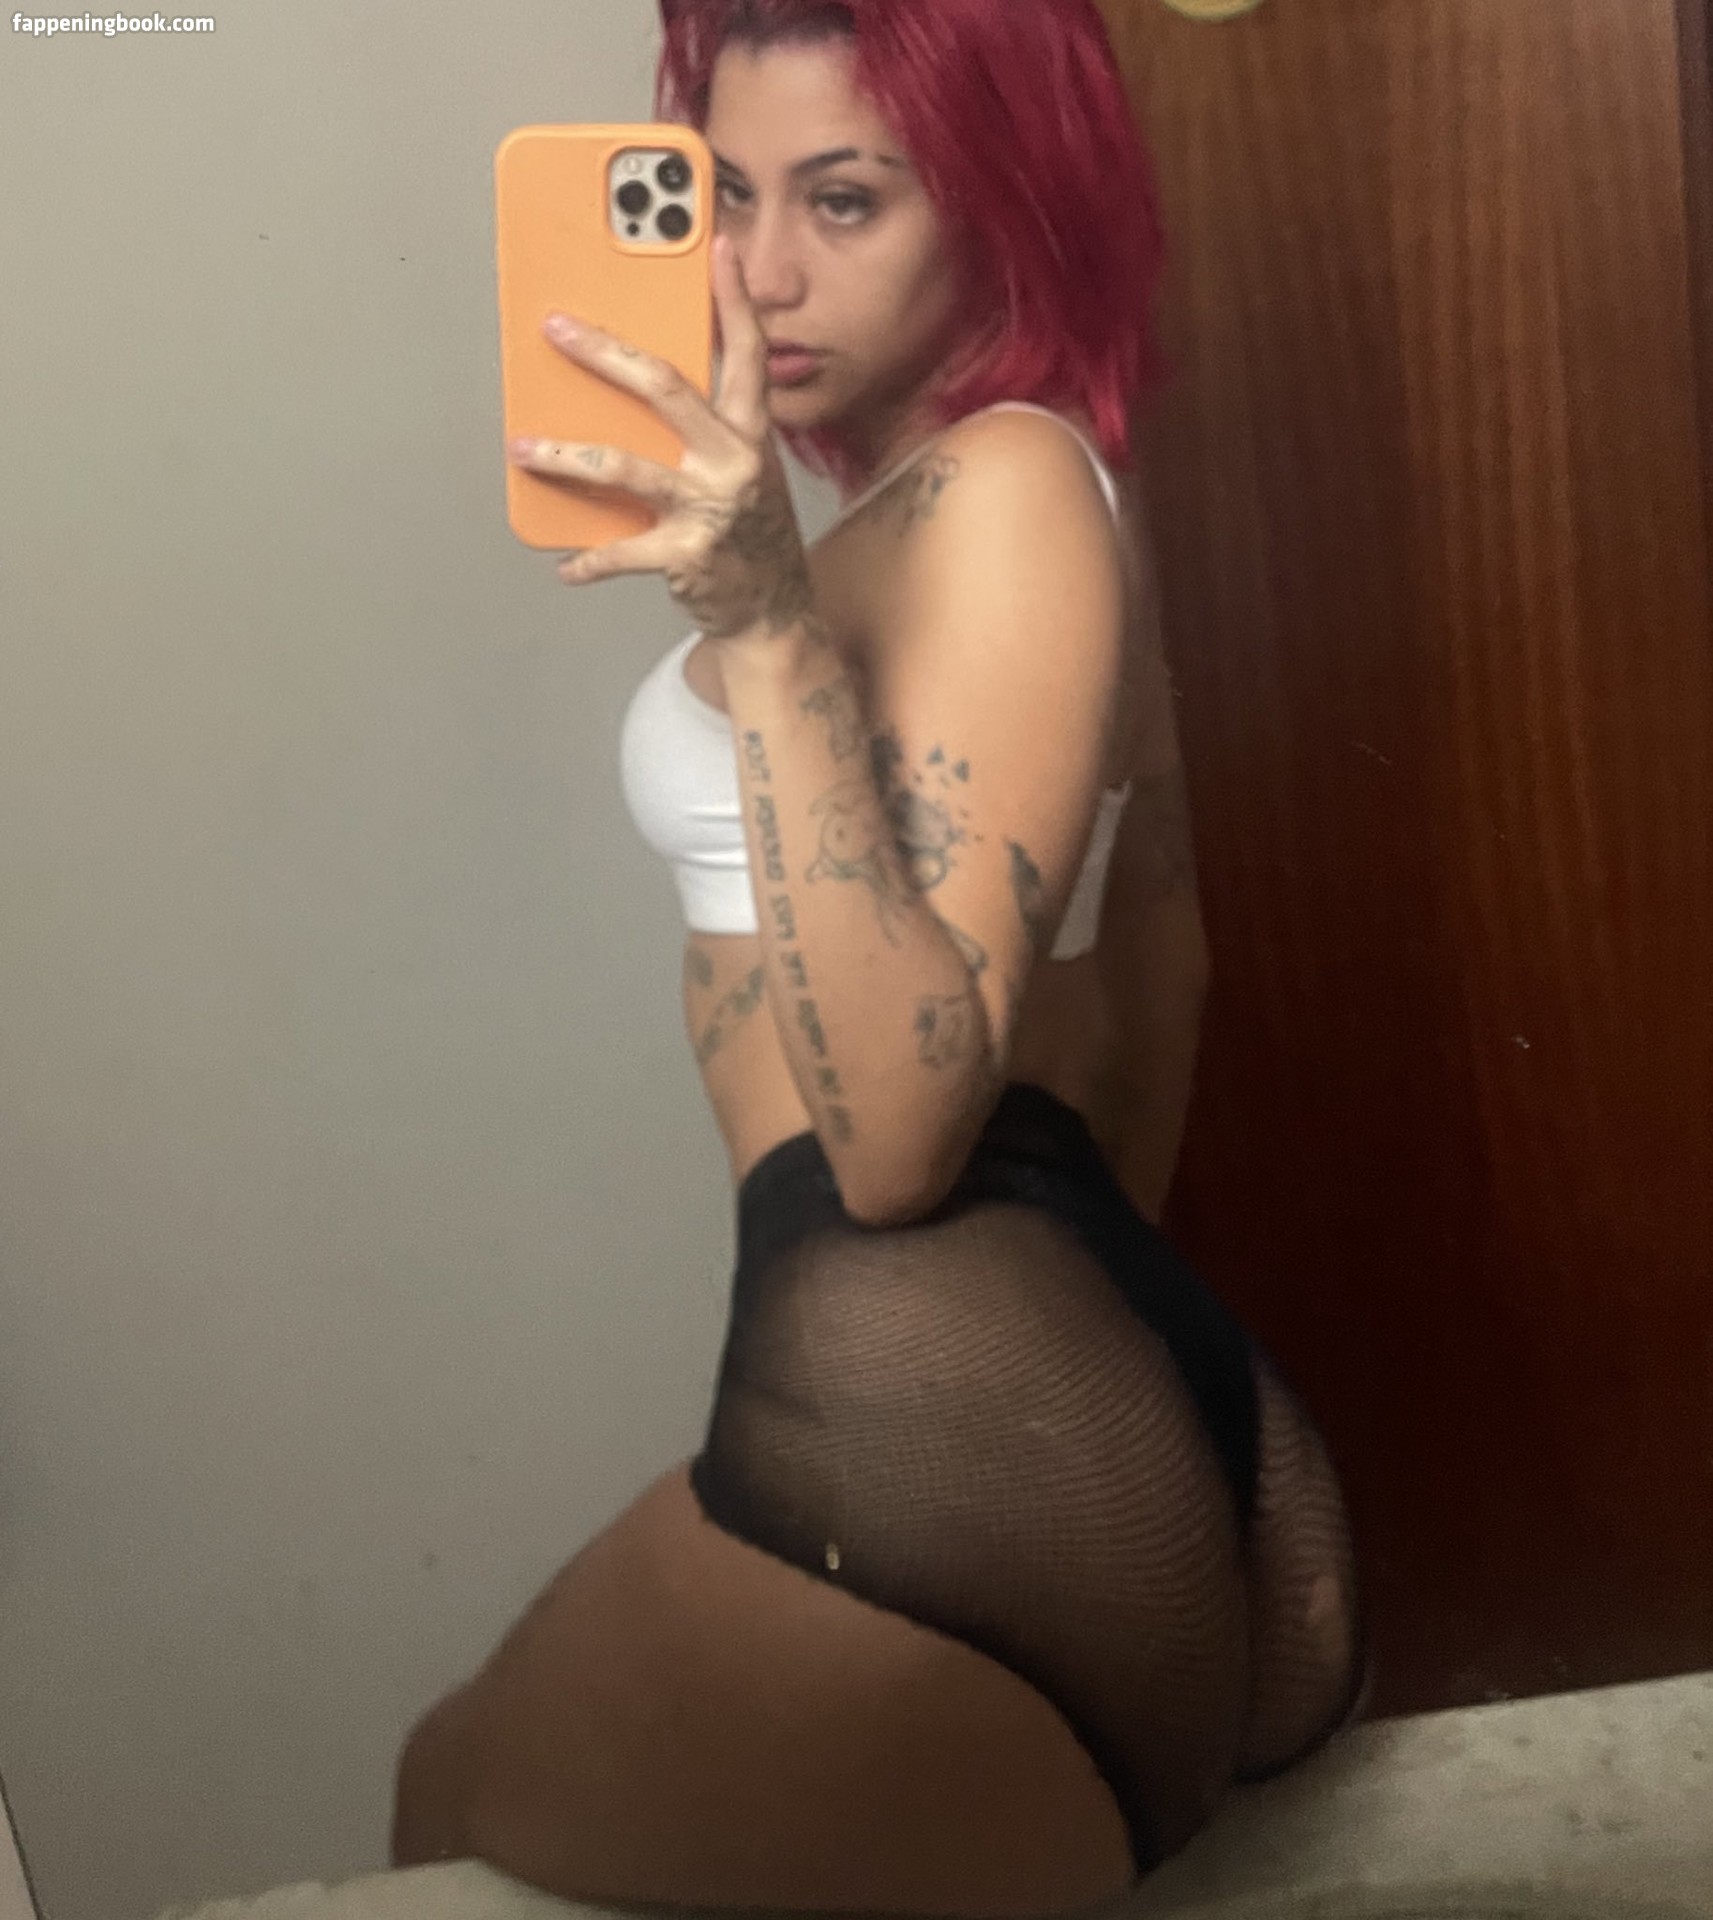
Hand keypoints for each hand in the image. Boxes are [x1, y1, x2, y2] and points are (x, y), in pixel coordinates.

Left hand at [507, 234, 813, 642]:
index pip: (746, 351)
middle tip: (558, 327)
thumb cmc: (747, 532)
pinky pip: (621, 550)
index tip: (719, 246)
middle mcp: (735, 462)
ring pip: (624, 466)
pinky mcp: (687, 554)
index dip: (733, 297)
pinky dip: (587, 559)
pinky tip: (564, 563)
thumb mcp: (740, 467)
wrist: (774, 612)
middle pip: (666, 388)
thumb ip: (698, 426)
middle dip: (605, 352)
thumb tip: (626, 385)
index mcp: (748, 432)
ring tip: (523, 446)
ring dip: (564, 454)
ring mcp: (711, 508)